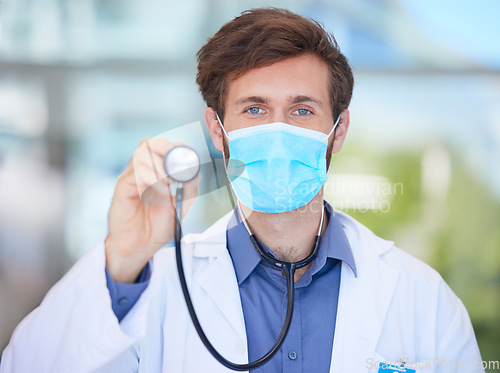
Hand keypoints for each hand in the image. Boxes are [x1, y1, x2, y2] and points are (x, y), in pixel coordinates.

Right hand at [105, 138, 200, 282]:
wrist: (140, 245)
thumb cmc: (158, 225)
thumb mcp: (181, 206)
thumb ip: (190, 189)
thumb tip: (195, 172)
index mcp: (157, 171)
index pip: (163, 146)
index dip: (176, 146)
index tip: (188, 155)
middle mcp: (142, 171)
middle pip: (148, 143)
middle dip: (165, 148)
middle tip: (177, 164)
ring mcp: (131, 178)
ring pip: (141, 155)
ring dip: (159, 165)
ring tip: (169, 181)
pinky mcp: (123, 188)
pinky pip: (135, 174)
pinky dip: (151, 178)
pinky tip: (160, 190)